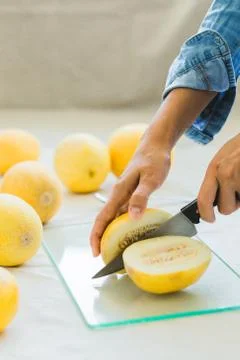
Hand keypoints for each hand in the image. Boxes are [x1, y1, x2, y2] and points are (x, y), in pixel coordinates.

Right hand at [90, 136, 170, 255]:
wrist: (155, 145)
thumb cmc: (153, 160)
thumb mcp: (150, 178)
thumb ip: (141, 196)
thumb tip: (132, 217)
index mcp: (120, 192)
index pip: (103, 217)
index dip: (96, 235)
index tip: (95, 252)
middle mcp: (119, 195)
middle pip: (105, 220)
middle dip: (101, 239)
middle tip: (106, 258)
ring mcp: (124, 194)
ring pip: (114, 218)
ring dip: (112, 234)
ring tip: (116, 251)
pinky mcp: (131, 194)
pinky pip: (124, 213)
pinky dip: (123, 225)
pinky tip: (130, 233)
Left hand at [198, 133, 239, 221]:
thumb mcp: (226, 156)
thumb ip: (217, 177)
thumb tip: (210, 199)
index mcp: (215, 168)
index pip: (203, 200)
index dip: (206, 214)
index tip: (209, 218)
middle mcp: (226, 174)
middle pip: (225, 208)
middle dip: (233, 203)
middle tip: (239, 188)